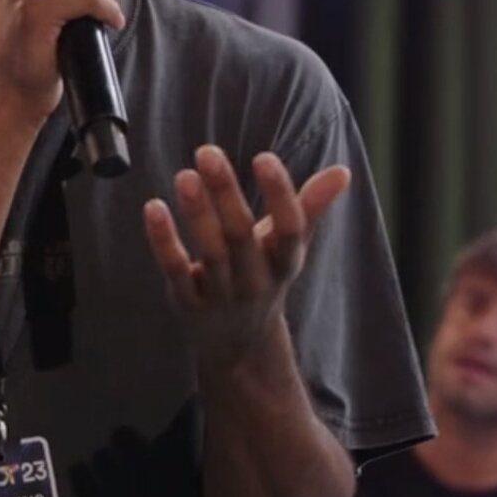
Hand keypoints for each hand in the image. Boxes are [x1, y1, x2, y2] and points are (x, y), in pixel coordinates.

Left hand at [142, 145, 350, 364]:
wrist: (240, 345)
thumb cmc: (263, 276)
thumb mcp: (289, 248)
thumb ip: (310, 208)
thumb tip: (343, 172)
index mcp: (284, 263)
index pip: (290, 229)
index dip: (280, 194)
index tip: (264, 157)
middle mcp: (255, 281)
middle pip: (242, 236)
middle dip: (226, 193)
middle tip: (207, 152)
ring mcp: (221, 295)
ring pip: (210, 253)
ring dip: (197, 213)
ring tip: (184, 175)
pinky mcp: (188, 302)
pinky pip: (175, 270)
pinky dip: (163, 240)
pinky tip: (153, 207)